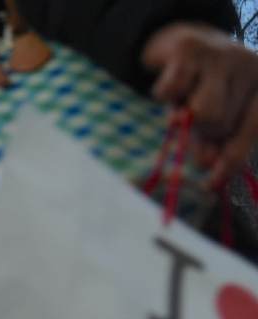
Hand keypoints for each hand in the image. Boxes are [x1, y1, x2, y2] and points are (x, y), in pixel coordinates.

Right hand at [144, 24, 257, 186]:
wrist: (184, 41)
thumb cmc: (206, 84)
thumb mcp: (220, 113)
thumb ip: (219, 142)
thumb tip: (210, 171)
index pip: (253, 128)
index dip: (231, 158)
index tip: (211, 183)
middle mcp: (249, 66)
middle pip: (221, 123)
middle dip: (201, 133)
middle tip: (192, 128)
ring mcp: (220, 56)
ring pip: (202, 110)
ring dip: (184, 117)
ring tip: (183, 108)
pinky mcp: (189, 50)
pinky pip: (170, 91)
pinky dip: (164, 94)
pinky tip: (172, 87)